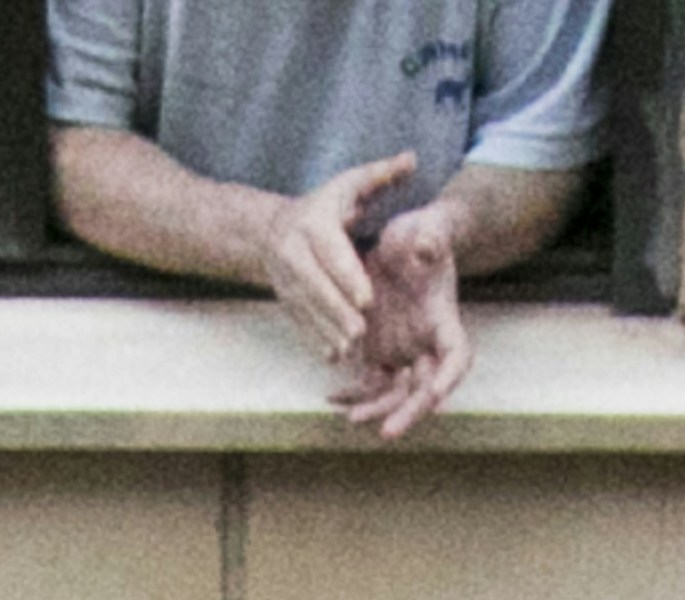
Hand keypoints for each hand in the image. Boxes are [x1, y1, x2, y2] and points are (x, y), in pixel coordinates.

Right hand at [252, 148, 408, 374]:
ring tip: (348, 349)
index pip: (332, 254)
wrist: (271, 229)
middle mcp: (294, 251)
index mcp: (313, 223)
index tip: (366, 300)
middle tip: (360, 332)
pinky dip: (315, 340)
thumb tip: (412, 159)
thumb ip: (382, 175)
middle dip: (337, 311)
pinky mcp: (284, 299)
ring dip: (327, 331)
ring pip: (308, 308)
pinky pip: (299, 321)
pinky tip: (332, 356)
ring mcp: (286, 279)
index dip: (348, 278)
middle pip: (317, 286)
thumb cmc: (325, 205)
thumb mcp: (350, 183)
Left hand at [334, 183, 476, 434]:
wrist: (404, 243)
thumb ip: (433, 237)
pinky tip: (331, 398)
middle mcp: (426, 344)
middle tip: (387, 432)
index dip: (449, 377)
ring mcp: (403, 352)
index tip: (438, 395)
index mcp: (444, 318)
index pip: (456, 356)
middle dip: (408, 412)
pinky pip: (368, 385)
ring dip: (375, 410)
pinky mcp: (379, 354)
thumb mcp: (429, 227)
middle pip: (424, 389)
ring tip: (351, 417)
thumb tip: (427, 247)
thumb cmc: (423, 233)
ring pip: (394, 394)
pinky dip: (352, 395)